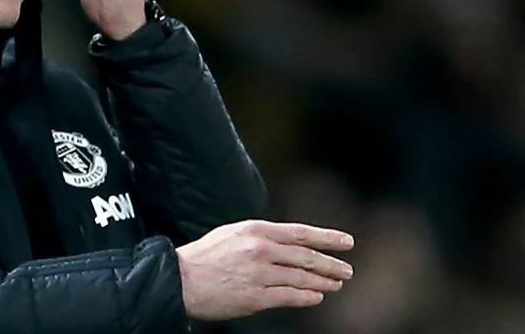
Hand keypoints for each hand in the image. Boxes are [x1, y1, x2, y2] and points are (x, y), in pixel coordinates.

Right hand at [175, 220, 354, 319]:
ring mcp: (259, 275)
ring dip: (323, 282)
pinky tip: (317, 296)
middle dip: (331, 264)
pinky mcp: (256, 298)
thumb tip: (287, 243)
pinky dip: (308, 296)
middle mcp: (260, 250)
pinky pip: (290, 297)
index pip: (300, 233)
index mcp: (255, 230)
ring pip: (302, 278)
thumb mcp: (232, 234)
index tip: (347, 242)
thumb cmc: (204, 256)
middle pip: (306, 257)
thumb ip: (259, 236)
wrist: (181, 279)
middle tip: (346, 270)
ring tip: (335, 283)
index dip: (327, 238)